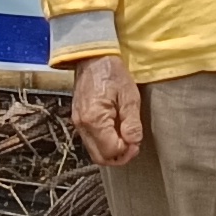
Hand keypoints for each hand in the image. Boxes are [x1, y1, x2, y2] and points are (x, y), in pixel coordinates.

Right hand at [69, 50, 143, 166]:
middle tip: (133, 145)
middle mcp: (82, 125)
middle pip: (99, 158)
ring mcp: (78, 123)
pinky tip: (115, 131)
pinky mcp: (78, 120)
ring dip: (111, 151)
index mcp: (94, 119)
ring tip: (125, 137)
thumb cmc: (112, 72)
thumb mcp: (129, 96)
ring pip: (94, 152)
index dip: (127, 151)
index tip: (137, 142)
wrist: (92, 57)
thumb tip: (133, 143)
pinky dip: (104, 142)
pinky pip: (91, 141)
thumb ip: (131, 122)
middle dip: (119, 157)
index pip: (111, 151)